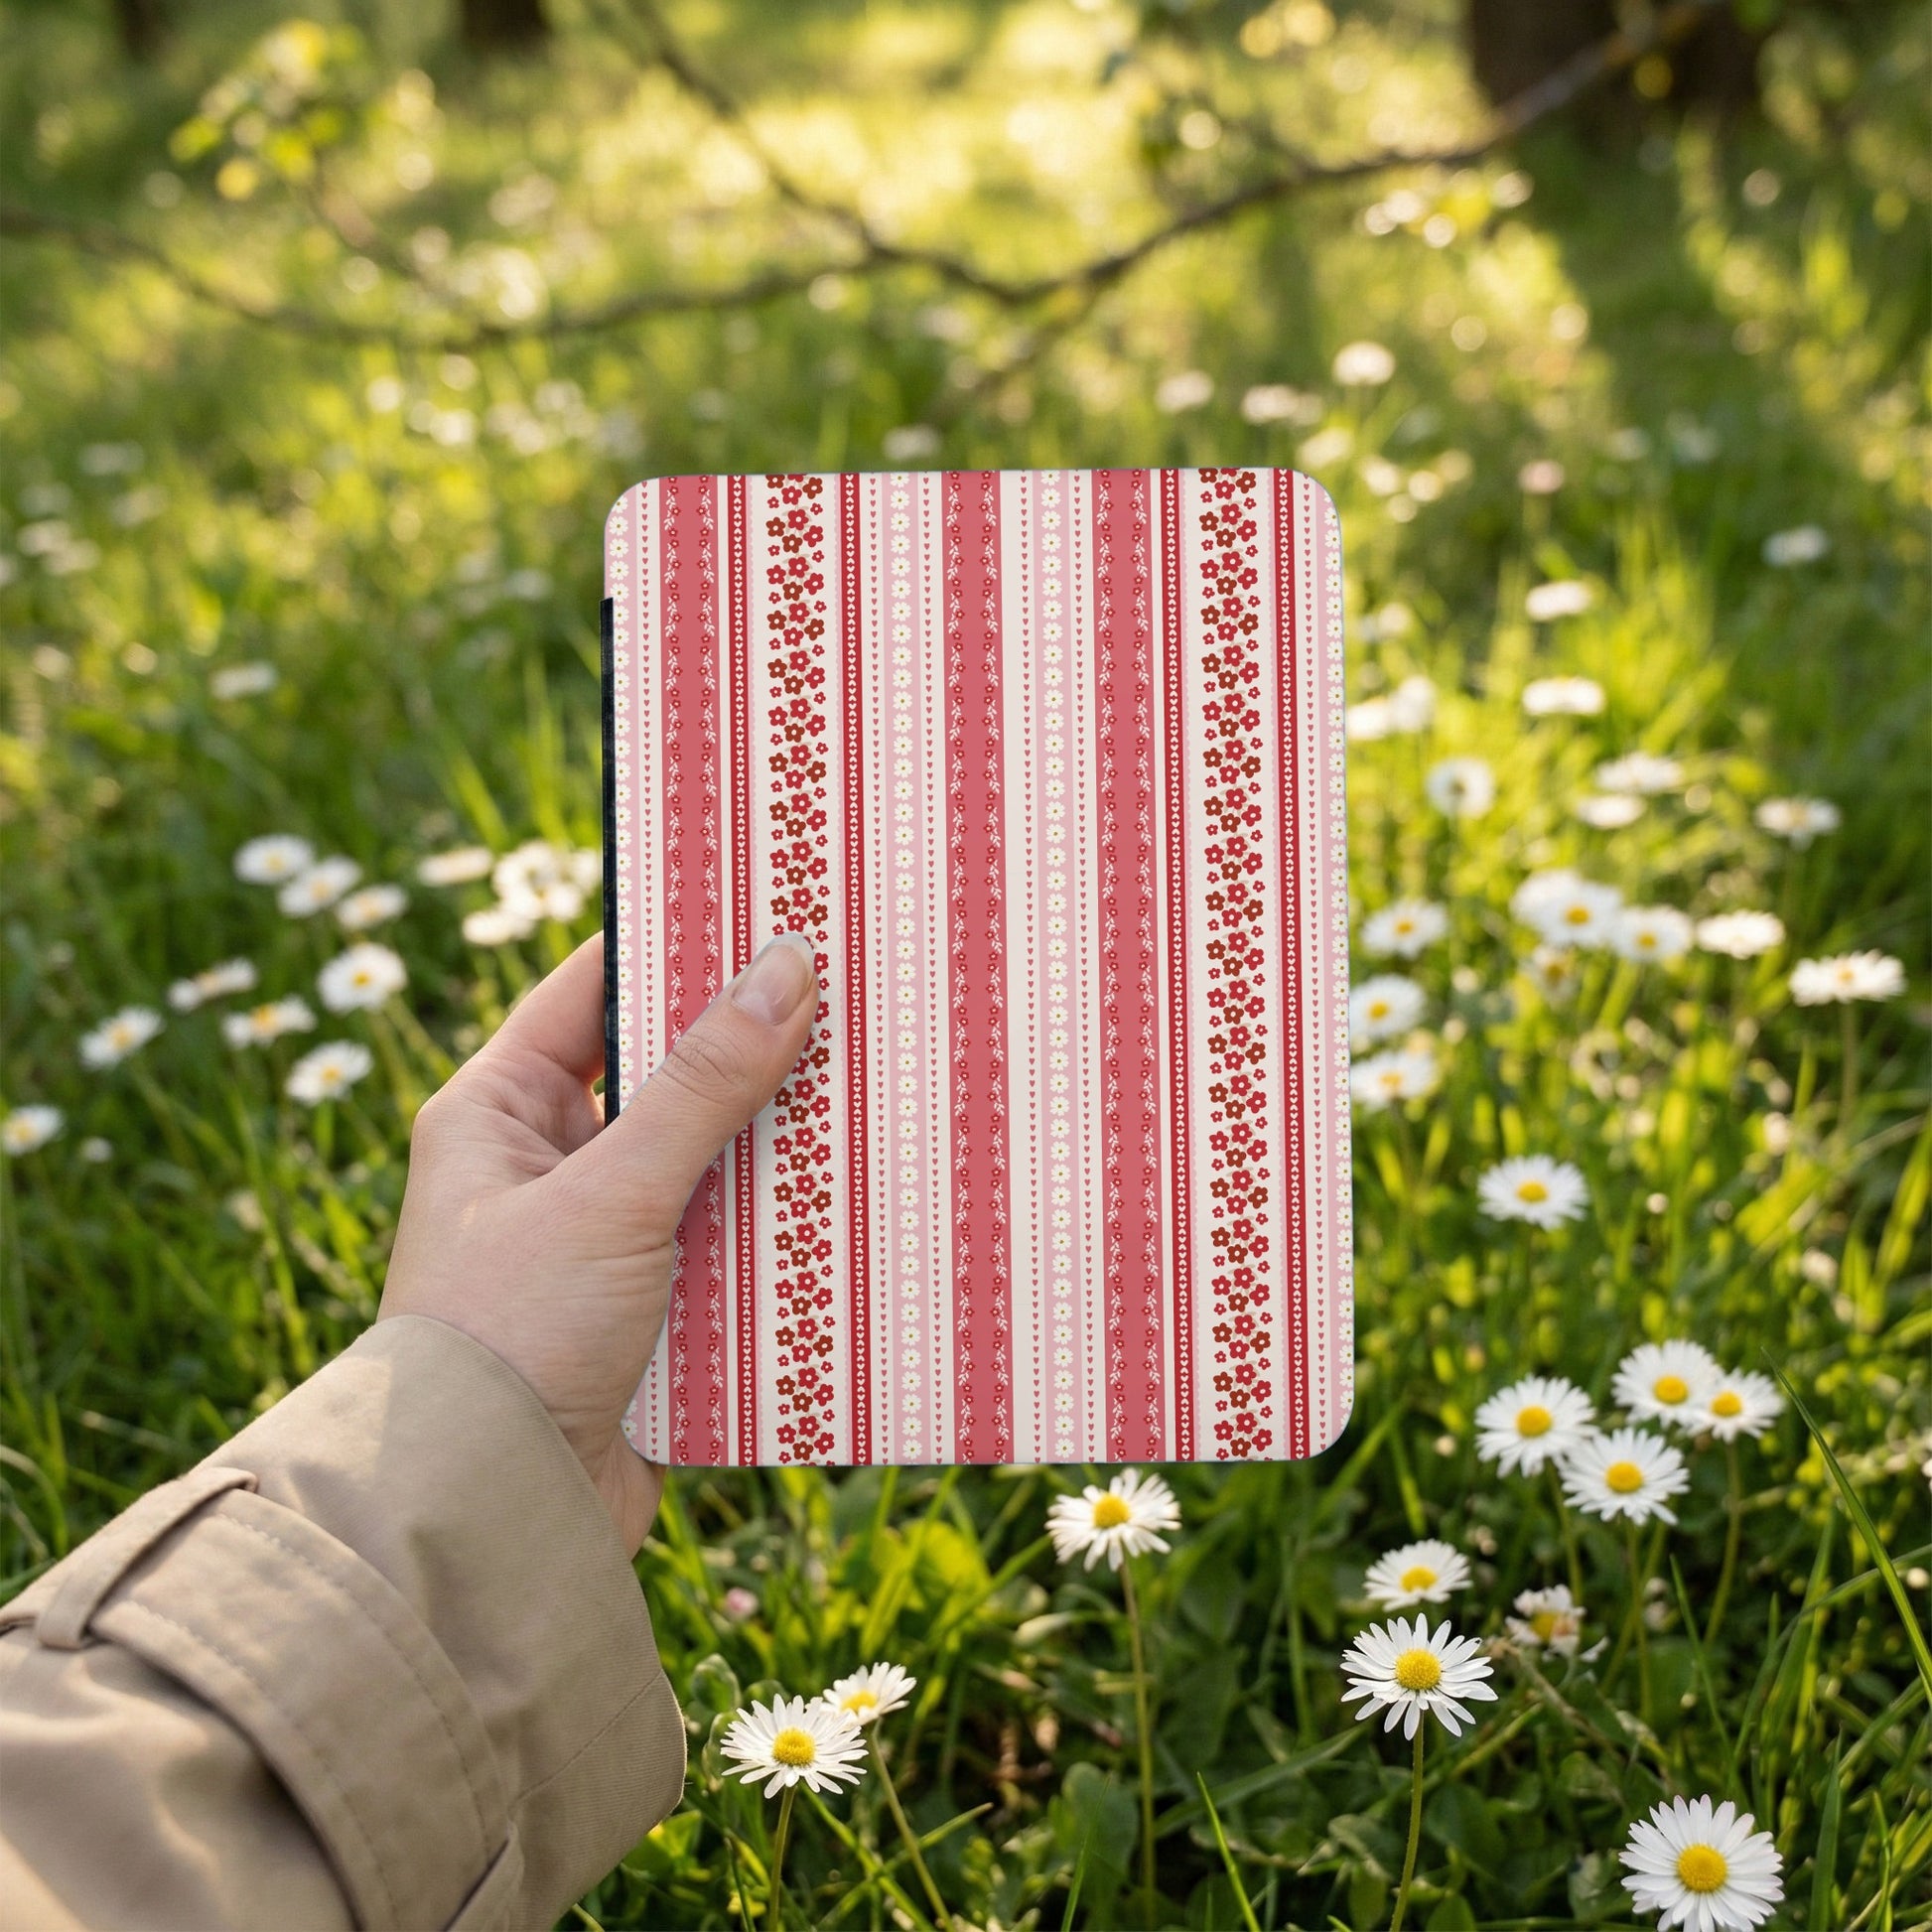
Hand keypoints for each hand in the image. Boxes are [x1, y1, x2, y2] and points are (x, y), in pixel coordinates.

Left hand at [379, 929, 820, 1553]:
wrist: (489, 1520)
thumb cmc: (509, 1334)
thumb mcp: (612, 1193)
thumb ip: (703, 1084)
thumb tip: (786, 964)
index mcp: (497, 1111)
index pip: (591, 988)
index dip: (674, 940)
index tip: (764, 898)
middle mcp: (546, 1167)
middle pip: (664, 1075)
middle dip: (750, 1044)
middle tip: (848, 987)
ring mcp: (602, 1242)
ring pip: (710, 1162)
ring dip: (778, 1140)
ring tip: (875, 1080)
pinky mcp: (652, 1314)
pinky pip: (730, 1246)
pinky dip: (783, 1228)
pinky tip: (859, 1195)